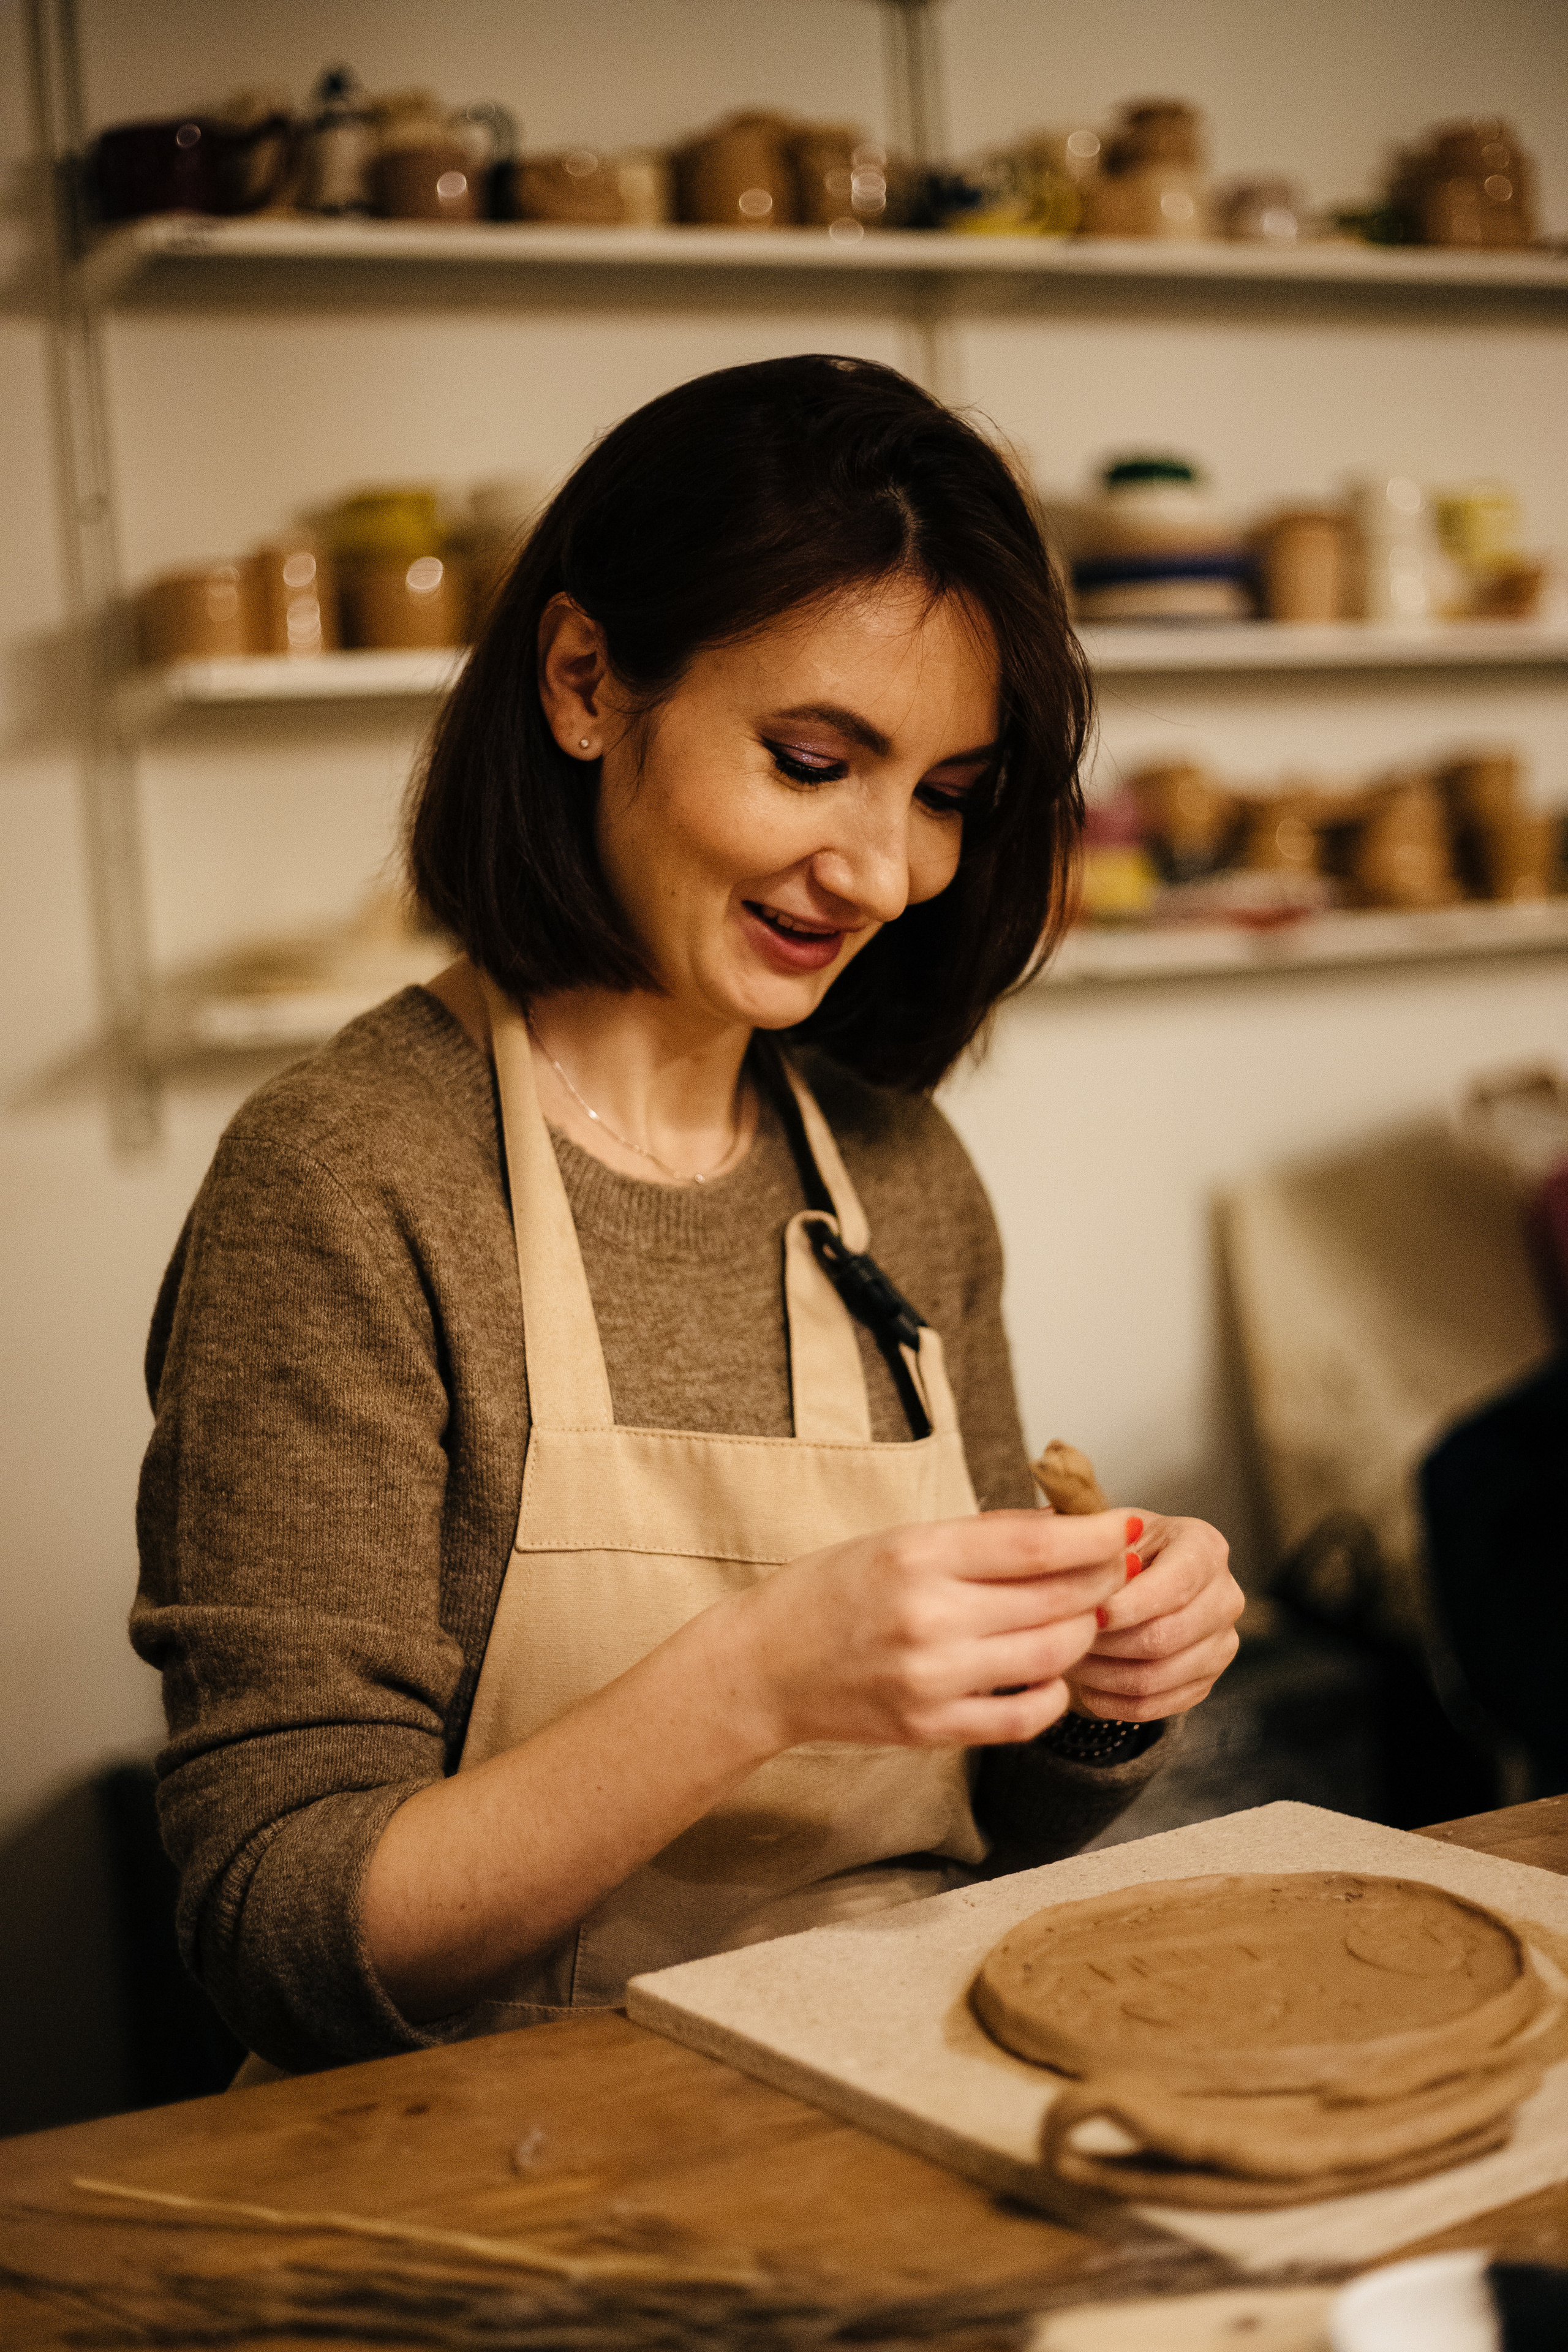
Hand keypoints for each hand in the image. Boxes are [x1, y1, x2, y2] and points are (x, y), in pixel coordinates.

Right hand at [727, 1508, 1133, 1755]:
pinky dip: (1052, 1694)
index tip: (1129, 1527)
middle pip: (1058, 1599)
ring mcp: (933, 1679)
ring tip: (1081, 1621)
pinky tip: (1046, 1674)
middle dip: (1104, 1584)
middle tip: (1118, 1574)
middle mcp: (929, 1617)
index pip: (1036, 1544)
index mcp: (918, 1555)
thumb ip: (981, 1538)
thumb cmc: (834, 1592)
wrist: (766, 1667)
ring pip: (1052, 1656)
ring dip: (1082, 1636)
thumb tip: (1066, 1524)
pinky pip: (1026, 1717)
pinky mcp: (933, 1728)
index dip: (1096, 1535)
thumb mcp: (898, 1541)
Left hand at [1065, 1512, 1241, 1723]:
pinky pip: (1154, 1707)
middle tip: (1066, 1638)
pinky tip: (1086, 1684)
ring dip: (1102, 1675)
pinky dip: (1112, 1701)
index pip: (1175, 1587)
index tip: (1090, 1613)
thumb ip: (1098, 1551)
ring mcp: (1220, 1645)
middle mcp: (1225, 1598)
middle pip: (1164, 1638)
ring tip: (1069, 1658)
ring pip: (1155, 1678)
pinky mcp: (1205, 1682)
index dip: (1128, 1606)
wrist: (1136, 1576)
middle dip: (1107, 1643)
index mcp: (1205, 1549)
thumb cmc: (1118, 1550)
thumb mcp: (1107, 1534)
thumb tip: (1084, 1585)